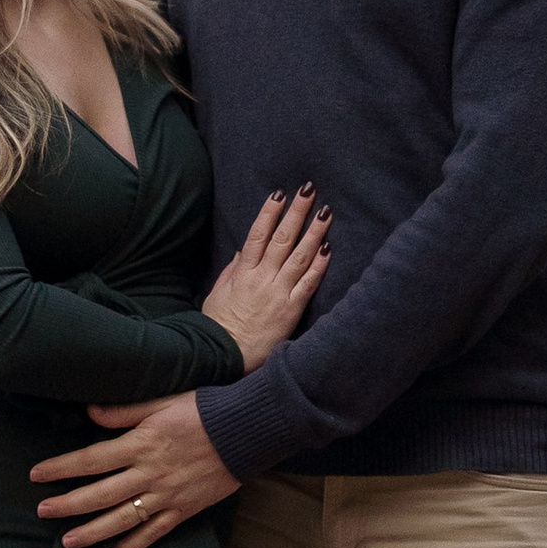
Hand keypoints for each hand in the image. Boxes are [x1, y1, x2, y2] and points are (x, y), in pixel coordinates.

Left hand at [30, 394, 240, 547]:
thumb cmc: (205, 410)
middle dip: (68, 504)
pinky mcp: (184, 509)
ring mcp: (167, 495)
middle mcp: (149, 474)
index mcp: (141, 444)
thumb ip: (124, 412)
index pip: (91, 459)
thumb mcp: (162, 402)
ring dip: (93, 532)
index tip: (37, 475)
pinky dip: (134, 545)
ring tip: (68, 541)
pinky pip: (154, 532)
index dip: (61, 468)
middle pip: (100, 494)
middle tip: (42, 511)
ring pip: (122, 520)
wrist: (247, 430)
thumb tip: (89, 411)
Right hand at [202, 186, 329, 371]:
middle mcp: (262, 278)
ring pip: (299, 257)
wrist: (226, 357)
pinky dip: (318, 265)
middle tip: (308, 190)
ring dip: (313, 232)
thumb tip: (243, 251)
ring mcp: (278, 293)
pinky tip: (328, 248)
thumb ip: (232, 270)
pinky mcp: (291, 310)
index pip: (257, 235)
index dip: (269, 214)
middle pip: (282, 239)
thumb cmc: (220, 327)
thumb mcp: (218, 294)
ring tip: (325, 212)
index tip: (279, 195)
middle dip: (296, 213)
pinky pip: (308, 283)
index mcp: (243, 273)